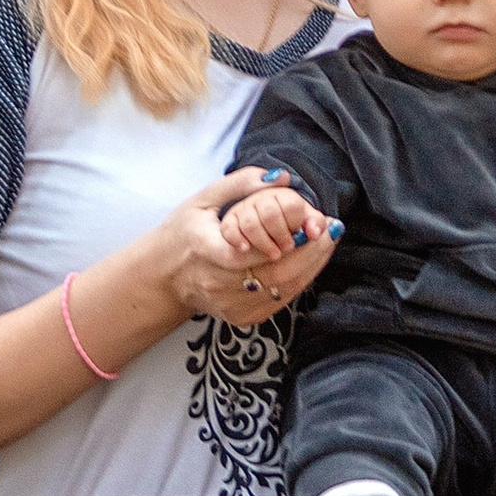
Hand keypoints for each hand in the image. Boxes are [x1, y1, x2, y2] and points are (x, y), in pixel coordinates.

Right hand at [151, 171, 338, 330]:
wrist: (163, 279)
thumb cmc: (183, 233)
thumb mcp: (203, 199)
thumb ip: (240, 184)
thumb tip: (281, 177)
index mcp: (204, 249)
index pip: (252, 251)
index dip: (287, 239)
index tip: (314, 222)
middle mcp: (217, 283)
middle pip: (275, 274)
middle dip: (310, 252)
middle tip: (332, 230)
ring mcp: (229, 305)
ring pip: (282, 291)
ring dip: (311, 266)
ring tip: (326, 242)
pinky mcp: (239, 318)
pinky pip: (278, 302)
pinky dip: (298, 282)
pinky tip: (309, 262)